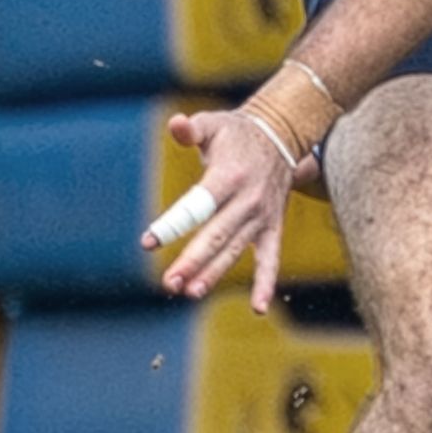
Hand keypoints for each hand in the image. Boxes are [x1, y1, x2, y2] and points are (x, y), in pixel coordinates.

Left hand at [146, 106, 299, 310]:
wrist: (282, 136)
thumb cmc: (236, 133)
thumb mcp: (213, 124)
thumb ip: (191, 129)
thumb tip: (176, 125)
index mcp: (230, 175)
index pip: (199, 205)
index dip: (173, 224)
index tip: (148, 241)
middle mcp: (248, 200)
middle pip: (217, 234)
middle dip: (193, 260)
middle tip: (170, 281)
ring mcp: (262, 217)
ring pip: (236, 250)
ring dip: (214, 272)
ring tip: (190, 291)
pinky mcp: (272, 227)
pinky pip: (270, 259)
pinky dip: (266, 283)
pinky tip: (258, 309)